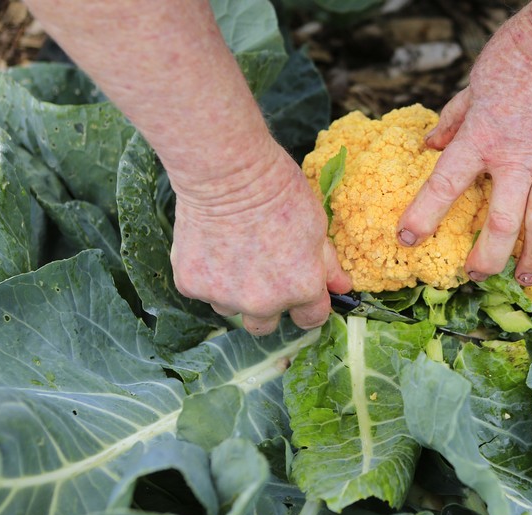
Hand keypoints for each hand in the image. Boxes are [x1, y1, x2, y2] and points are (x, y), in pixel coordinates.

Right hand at [170, 144, 350, 335]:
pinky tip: (211, 244)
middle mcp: (263, 303)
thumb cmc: (279, 191)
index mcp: (301, 289)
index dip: (308, 306)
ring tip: (233, 253)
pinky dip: (206, 275)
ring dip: (234, 292)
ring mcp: (224, 297)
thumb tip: (341, 287)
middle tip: (261, 272)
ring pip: (231, 309)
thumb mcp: (316, 226)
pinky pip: (202, 291)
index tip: (300, 292)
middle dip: (268, 306)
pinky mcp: (191, 285)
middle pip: (266, 325)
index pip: (311, 319)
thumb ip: (327, 264)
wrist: (227, 172)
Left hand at [396, 1, 531, 286]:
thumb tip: (430, 146)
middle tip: (475, 276)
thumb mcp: (472, 85)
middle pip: (501, 223)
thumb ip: (452, 120)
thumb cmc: (517, 55)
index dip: (423, 216)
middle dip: (487, 257)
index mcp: (482, 139)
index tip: (408, 240)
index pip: (445, 186)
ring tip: (525, 279)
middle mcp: (517, 159)